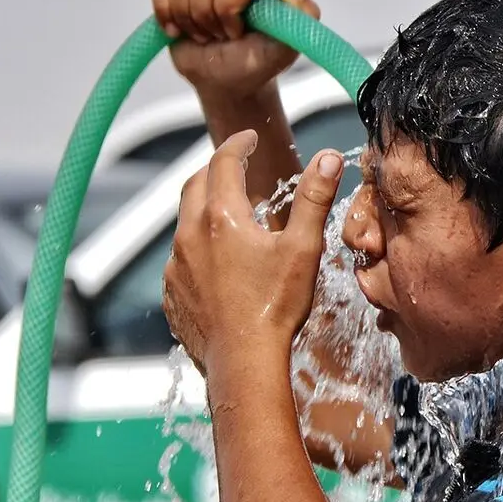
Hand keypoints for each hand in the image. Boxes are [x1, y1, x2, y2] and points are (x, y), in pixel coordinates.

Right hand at [152, 0, 320, 98]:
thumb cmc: (255, 63)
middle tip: (221, 36)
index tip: (236, 32)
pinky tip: (180, 27)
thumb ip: (300, 16)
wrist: (226, 76)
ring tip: (206, 33)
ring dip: (188, 15)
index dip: (231, 6)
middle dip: (208, 15)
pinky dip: (165, 9)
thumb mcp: (284, 48)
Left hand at [162, 130, 342, 377]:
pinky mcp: (173, 293)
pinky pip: (181, 260)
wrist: (243, 362)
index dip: (238, 145)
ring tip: (230, 217)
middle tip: (235, 168)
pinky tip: (217, 263)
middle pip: (195, 185)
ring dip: (204, 211)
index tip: (249, 138)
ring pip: (185, 223)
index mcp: (222, 218)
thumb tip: (329, 157)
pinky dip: (197, 249)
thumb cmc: (276, 307)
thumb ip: (314, 199)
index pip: (224, 162)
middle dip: (215, 170)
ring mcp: (176, 266)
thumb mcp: (303, 248)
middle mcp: (190, 235)